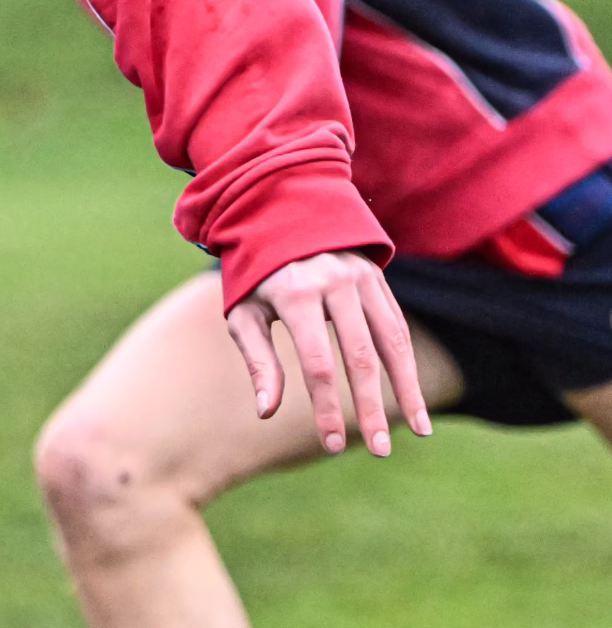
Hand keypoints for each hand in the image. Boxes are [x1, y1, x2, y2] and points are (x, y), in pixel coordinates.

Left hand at [227, 250, 431, 455]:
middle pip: (361, 357)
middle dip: (371, 408)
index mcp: (295, 294)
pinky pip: (397, 324)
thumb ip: (258, 361)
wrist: (277, 213)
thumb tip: (267, 412)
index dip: (327, 407)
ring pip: (393, 341)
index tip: (333, 444)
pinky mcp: (377, 278)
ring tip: (419, 431)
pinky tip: (414, 396)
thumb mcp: (243, 313)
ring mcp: (360, 278)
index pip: (317, 364)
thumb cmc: (253, 274)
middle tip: (380, 451)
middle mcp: (333, 284)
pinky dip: (408, 362)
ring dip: (408, 389)